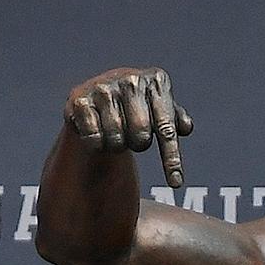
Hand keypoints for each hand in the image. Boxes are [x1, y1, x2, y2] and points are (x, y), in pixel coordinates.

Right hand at [63, 67, 194, 187]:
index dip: (171, 159)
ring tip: (115, 131)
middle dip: (139, 144)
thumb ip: (176, 119)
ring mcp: (104, 87)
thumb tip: (186, 127)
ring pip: (117, 140)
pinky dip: (98, 143)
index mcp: (157, 81)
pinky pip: (95, 139)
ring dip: (117, 145)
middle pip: (141, 137)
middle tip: (133, 136)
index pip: (166, 129)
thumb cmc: (138, 105)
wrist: (99, 92)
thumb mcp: (160, 108)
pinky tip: (97, 130)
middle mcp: (131, 79)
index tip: (176, 184)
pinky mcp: (79, 99)